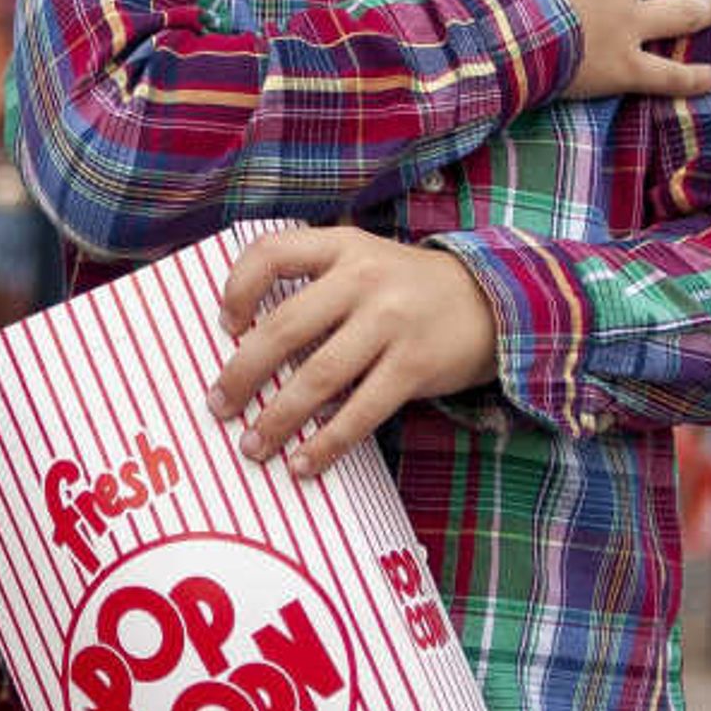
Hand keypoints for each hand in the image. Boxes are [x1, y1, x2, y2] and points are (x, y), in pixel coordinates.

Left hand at [208, 225, 496, 477]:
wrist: (492, 301)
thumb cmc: (408, 289)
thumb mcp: (364, 261)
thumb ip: (316, 284)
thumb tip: (249, 345)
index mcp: (342, 246)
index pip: (271, 253)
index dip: (237, 288)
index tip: (226, 326)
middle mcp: (363, 278)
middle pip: (284, 327)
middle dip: (243, 373)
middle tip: (218, 405)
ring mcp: (390, 322)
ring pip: (317, 376)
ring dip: (277, 418)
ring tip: (253, 445)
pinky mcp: (412, 365)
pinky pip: (359, 411)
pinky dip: (326, 442)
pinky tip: (305, 463)